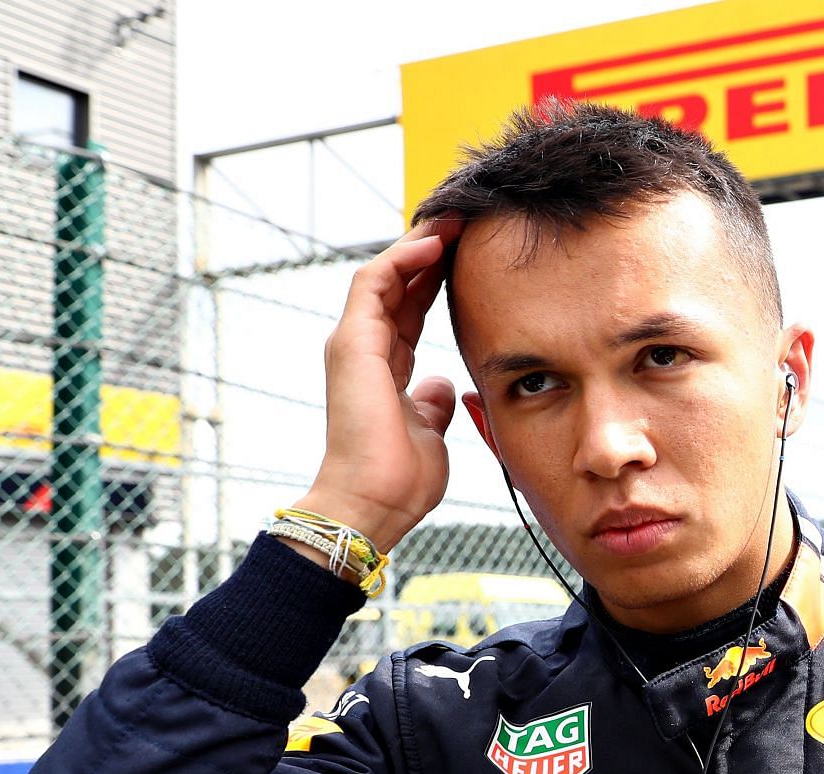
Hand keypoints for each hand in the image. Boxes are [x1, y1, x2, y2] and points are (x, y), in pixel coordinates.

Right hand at [295, 218, 464, 552]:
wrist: (374, 503)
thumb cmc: (401, 480)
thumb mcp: (430, 431)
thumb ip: (434, 403)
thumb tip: (445, 385)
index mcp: (386, 368)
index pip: (412, 310)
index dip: (438, 280)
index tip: (470, 256)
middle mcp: (366, 349)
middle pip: (399, 285)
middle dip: (431, 251)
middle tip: (466, 223)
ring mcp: (355, 343)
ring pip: (386, 275)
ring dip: (419, 244)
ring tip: (453, 219)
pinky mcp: (352, 342)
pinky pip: (374, 283)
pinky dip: (403, 259)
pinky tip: (434, 242)